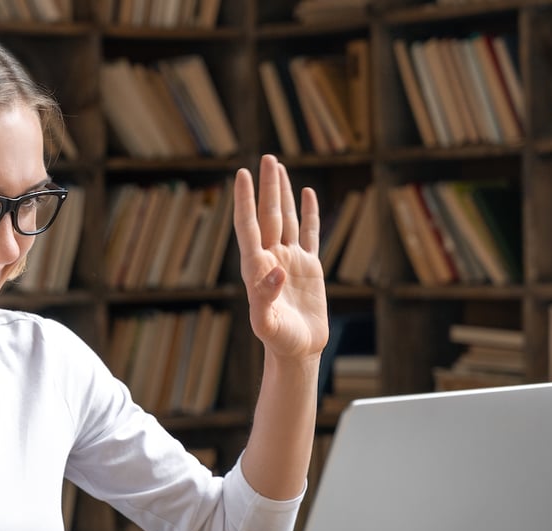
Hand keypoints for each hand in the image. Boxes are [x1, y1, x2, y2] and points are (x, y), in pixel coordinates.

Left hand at [234, 155, 327, 360]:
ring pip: (285, 219)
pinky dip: (308, 213)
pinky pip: (309, 233)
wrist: (297, 351)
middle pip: (268, 215)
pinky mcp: (309, 267)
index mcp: (257, 268)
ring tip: (278, 167)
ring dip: (282, 194)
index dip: (245, 201)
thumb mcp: (267, 324)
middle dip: (267, 187)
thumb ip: (266, 298)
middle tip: (267, 158)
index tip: (243, 175)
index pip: (249, 226)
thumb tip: (275, 270)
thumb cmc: (278, 341)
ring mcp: (290, 260)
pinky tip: (307, 195)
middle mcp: (271, 258)